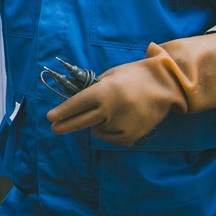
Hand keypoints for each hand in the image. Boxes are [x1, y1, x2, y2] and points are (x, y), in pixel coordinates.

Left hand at [45, 35, 215, 146]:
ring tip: (113, 111)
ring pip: (100, 131)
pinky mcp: (134, 134)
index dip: (63, 112)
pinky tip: (118, 122)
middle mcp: (112, 108)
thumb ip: (95, 90)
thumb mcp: (111, 75)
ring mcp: (123, 123)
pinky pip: (115, 139)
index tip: (50, 118)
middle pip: (83, 121)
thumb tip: (78, 105)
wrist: (166, 84)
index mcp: (104, 90)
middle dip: (66, 125)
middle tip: (55, 128)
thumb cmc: (134, 76)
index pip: (78, 104)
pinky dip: (112, 134)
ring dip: (99, 125)